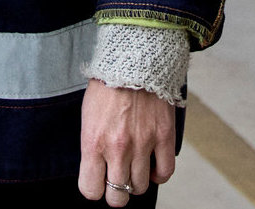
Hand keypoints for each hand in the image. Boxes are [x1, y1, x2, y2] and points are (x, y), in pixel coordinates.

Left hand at [78, 80, 177, 203]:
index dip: (94, 189)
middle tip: (117, 182)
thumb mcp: (88, 117)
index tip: (98, 182)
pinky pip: (165, 172)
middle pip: (117, 196)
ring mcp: (143, 144)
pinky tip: (153, 166)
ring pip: (140, 187)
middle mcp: (117, 148)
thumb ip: (92, 146)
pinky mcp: (164, 136)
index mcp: (93, 142)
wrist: (133, 59)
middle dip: (116, 193)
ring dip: (137, 183)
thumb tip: (98, 169)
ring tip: (135, 169)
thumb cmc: (107, 85)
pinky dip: (159, 175)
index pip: (91, 190)